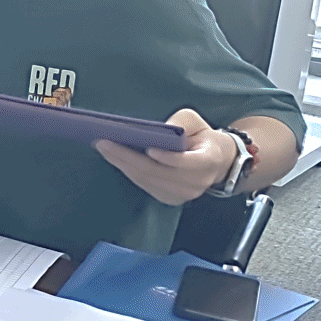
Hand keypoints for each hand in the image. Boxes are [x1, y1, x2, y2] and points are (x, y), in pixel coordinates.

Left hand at [94, 108, 237, 205]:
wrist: (216, 162)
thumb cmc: (203, 137)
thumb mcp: (197, 122)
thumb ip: (181, 122)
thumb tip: (161, 129)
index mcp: (209, 161)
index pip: (188, 162)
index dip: (169, 158)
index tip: (149, 148)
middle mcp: (198, 182)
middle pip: (158, 172)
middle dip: (128, 157)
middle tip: (105, 143)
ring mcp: (184, 194)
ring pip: (148, 180)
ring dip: (122, 164)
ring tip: (103, 148)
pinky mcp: (171, 199)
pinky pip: (145, 185)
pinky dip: (128, 171)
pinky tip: (114, 158)